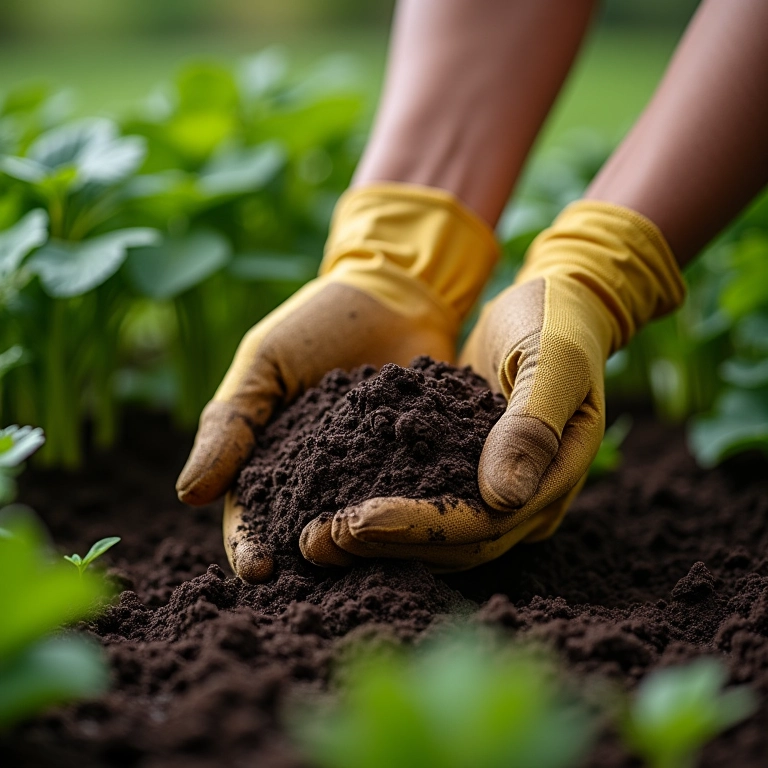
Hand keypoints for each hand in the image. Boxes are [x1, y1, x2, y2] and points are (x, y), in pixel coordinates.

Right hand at [175, 183, 496, 581]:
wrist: (394, 293)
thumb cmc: (317, 324)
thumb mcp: (263, 365)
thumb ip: (229, 425)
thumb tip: (187, 494)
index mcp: (276, 460)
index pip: (253, 515)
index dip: (250, 545)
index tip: (257, 570)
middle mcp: (324, 478)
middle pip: (303, 533)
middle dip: (302, 566)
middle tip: (307, 593)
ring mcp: (374, 475)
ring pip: (358, 528)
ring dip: (355, 557)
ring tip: (358, 581)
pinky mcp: (422, 465)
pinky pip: (413, 500)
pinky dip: (408, 522)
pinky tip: (410, 543)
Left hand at [306, 200, 684, 571]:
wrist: (553, 304)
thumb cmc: (557, 321)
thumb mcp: (552, 362)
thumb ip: (532, 424)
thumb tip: (503, 497)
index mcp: (554, 478)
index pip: (483, 524)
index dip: (420, 528)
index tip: (357, 523)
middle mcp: (526, 497)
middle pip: (453, 543)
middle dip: (385, 545)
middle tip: (317, 541)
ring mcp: (497, 486)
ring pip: (434, 531)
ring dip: (375, 537)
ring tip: (313, 536)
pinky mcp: (467, 467)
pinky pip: (424, 496)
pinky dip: (381, 502)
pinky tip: (332, 504)